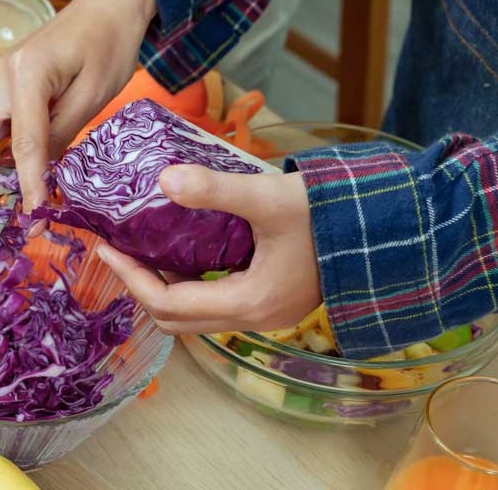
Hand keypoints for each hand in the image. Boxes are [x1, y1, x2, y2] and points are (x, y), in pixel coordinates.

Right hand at [0, 0, 155, 207]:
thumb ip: (61, 137)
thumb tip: (39, 180)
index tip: (35, 220)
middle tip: (25, 202)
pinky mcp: (1, 86)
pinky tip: (33, 162)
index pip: (20, 145)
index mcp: (25, 74)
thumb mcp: (94, 97)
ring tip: (33, 187)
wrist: (107, 5)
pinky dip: (3, 151)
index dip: (27, 187)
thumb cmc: (109, 44)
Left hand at [97, 166, 320, 334]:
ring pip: (197, 313)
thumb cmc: (332, 214)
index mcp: (250, 302)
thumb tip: (163, 179)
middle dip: (141, 285)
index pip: (170, 305)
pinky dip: (191, 282)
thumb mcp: (269, 196)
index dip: (131, 278)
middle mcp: (256, 318)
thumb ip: (215, 189)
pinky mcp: (275, 299)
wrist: (389, 227)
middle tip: (119, 248)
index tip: (107, 247)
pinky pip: (218, 301)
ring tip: (143, 246)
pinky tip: (184, 248)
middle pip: (178, 319)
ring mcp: (268, 312)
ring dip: (165, 286)